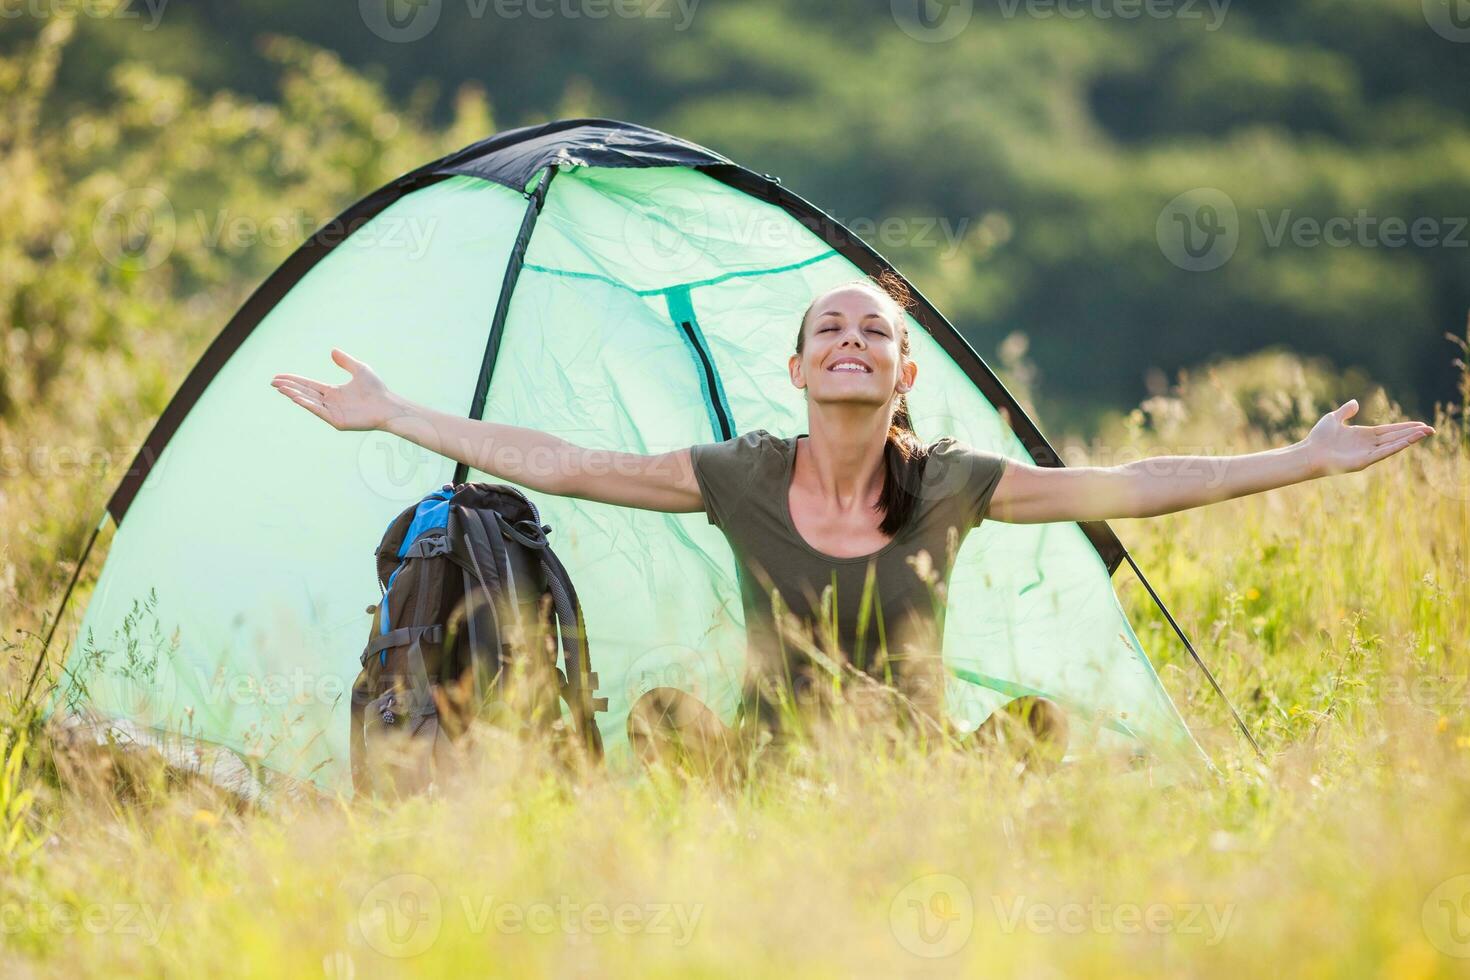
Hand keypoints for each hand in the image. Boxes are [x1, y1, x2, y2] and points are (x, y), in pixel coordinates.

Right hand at [270, 349, 395, 430]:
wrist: (388, 405)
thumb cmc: (376, 389)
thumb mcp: (359, 370)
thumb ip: (345, 361)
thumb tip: (332, 351)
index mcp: (333, 392)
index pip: (308, 385)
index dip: (294, 380)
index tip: (279, 376)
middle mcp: (330, 402)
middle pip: (304, 393)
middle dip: (289, 387)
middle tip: (272, 382)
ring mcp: (332, 413)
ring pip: (309, 402)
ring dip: (294, 395)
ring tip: (281, 388)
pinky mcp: (337, 422)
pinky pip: (319, 412)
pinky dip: (307, 405)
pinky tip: (296, 398)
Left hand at [1302, 399, 1434, 476]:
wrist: (1308, 453)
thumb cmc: (1318, 438)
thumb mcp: (1333, 419)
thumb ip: (1346, 411)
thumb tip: (1356, 402)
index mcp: (1363, 435)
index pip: (1389, 430)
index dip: (1404, 427)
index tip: (1420, 424)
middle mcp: (1368, 444)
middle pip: (1396, 437)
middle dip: (1413, 433)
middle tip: (1431, 429)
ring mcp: (1367, 453)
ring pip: (1393, 444)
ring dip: (1409, 439)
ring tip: (1426, 433)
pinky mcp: (1364, 461)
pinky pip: (1384, 453)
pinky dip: (1397, 447)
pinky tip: (1409, 441)